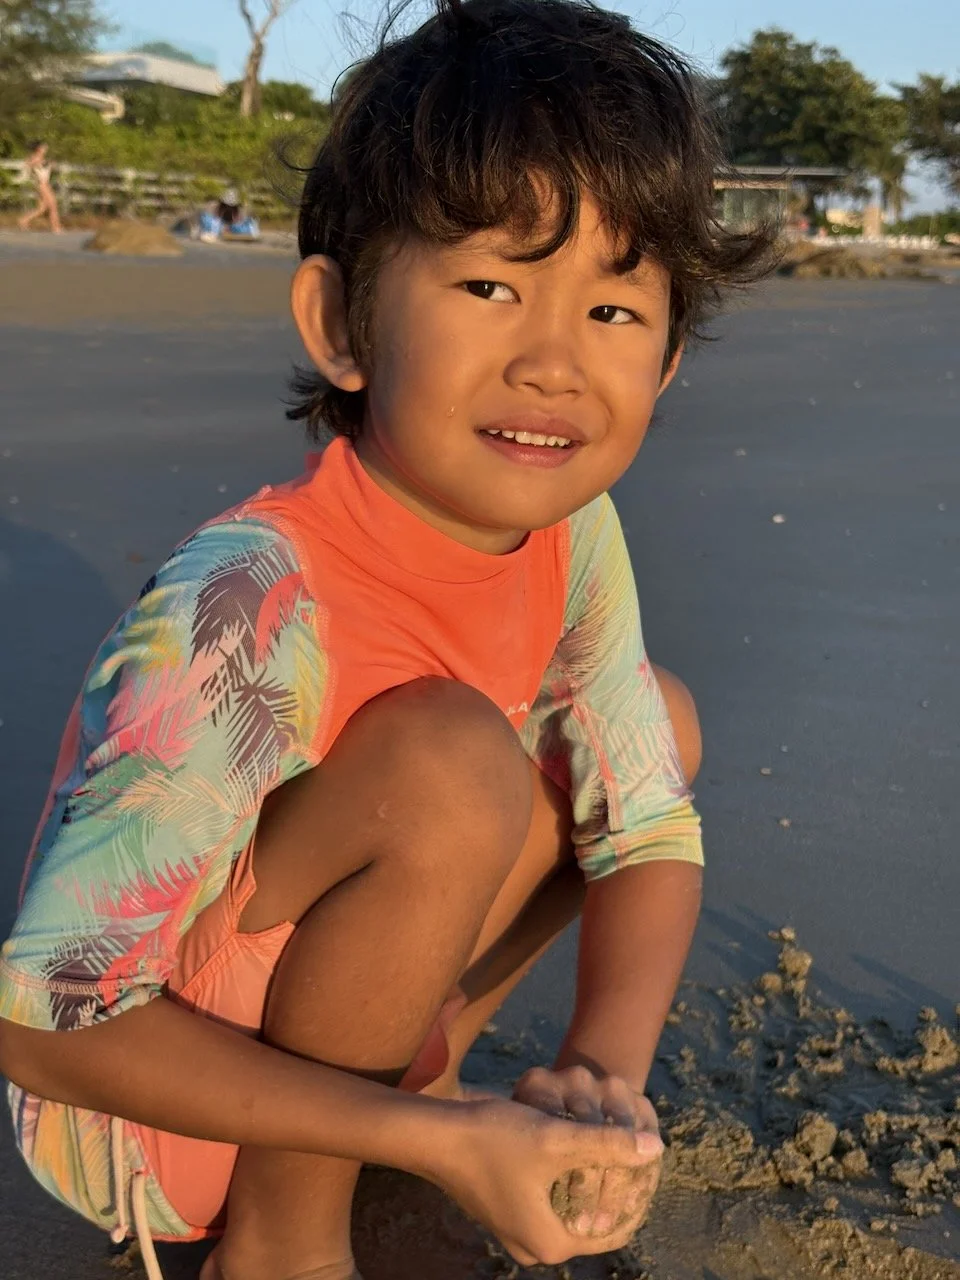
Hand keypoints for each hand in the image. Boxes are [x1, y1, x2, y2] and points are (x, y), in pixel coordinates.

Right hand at [431, 1093, 660, 1266]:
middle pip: (593, 1222)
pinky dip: (566, 1182)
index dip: (636, 1196)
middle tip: (632, 1153)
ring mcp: (517, 1232)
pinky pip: (551, 1204)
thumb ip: (608, 1144)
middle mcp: (535, 1247)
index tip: (648, 1162)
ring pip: (571, 1211)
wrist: (436, 1136)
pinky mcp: (506, 1213)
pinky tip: (574, 1149)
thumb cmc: (494, 1139)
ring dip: (589, 1183)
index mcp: (552, 1244)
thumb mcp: (556, 1138)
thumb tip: (656, 1147)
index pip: (615, 1230)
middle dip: (614, 1189)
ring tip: (609, 1149)